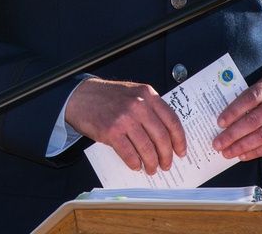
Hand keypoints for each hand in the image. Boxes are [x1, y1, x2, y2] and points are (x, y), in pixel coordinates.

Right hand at [64, 77, 186, 174]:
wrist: (80, 96)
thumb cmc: (105, 96)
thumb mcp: (132, 94)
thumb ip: (149, 108)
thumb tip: (164, 135)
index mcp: (147, 94)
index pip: (172, 120)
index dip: (179, 140)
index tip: (181, 151)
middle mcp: (138, 105)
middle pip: (161, 137)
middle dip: (166, 156)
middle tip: (166, 164)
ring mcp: (125, 118)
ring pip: (147, 148)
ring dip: (151, 163)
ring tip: (151, 168)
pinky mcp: (111, 131)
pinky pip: (129, 153)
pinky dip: (134, 163)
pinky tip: (135, 165)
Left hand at [212, 75, 261, 160]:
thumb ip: (251, 97)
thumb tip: (226, 117)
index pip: (249, 98)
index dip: (233, 111)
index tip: (219, 123)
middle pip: (254, 120)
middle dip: (233, 134)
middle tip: (218, 144)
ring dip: (242, 146)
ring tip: (228, 152)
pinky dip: (257, 152)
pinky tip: (244, 155)